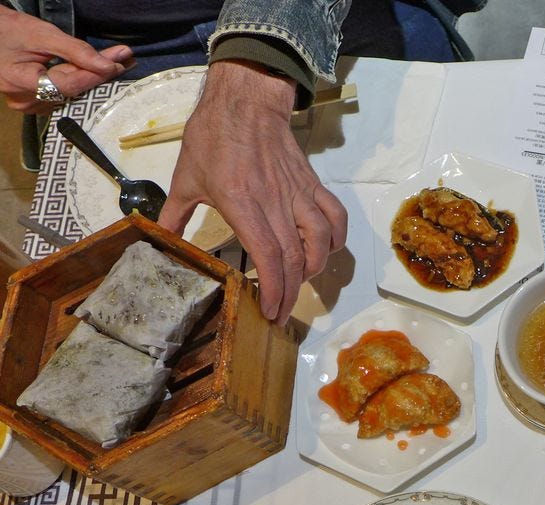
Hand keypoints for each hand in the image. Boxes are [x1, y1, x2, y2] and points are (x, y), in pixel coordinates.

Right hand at [0, 6, 132, 113]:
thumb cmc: (10, 30)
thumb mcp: (42, 34)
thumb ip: (75, 50)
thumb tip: (107, 65)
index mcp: (20, 83)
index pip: (67, 85)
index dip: (94, 75)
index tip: (117, 63)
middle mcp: (26, 101)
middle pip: (73, 92)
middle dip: (100, 74)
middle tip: (125, 60)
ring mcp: (31, 105)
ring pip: (73, 94)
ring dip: (95, 78)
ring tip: (118, 63)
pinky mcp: (38, 103)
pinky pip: (66, 94)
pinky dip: (83, 81)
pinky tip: (99, 71)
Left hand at [158, 60, 347, 323]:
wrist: (245, 103)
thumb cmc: (212, 139)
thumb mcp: (185, 179)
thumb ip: (173, 215)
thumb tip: (158, 240)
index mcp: (244, 205)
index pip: (270, 258)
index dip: (275, 291)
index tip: (271, 312)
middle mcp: (276, 204)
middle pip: (297, 259)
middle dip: (291, 293)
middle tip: (281, 312)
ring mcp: (298, 194)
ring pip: (321, 242)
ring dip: (314, 269)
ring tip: (299, 281)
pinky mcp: (312, 185)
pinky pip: (335, 217)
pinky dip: (336, 239)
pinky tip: (326, 250)